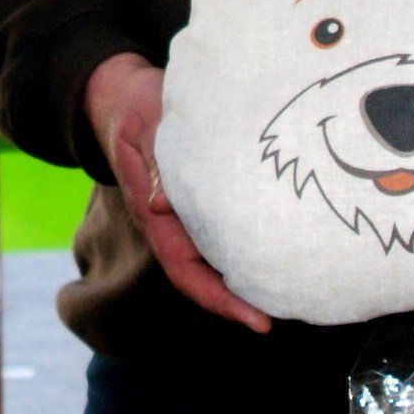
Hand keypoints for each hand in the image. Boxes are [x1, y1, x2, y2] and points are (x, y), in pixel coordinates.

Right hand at [83, 51, 270, 332]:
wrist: (123, 94)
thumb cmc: (136, 108)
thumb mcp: (142, 128)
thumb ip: (152, 163)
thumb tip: (161, 205)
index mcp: (152, 213)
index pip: (184, 269)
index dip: (218, 299)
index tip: (255, 320)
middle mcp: (168, 222)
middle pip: (203, 276)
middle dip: (240, 301)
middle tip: (289, 310)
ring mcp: (182, 213)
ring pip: (214, 258)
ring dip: (245, 278)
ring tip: (288, 290)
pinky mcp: (195, 199)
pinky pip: (220, 233)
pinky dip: (245, 247)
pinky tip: (275, 249)